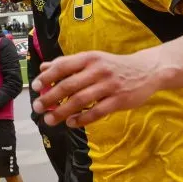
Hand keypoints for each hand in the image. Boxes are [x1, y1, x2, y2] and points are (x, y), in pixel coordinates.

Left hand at [31, 50, 161, 127]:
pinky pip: (97, 112)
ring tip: (49, 119)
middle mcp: (98, 70)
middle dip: (50, 98)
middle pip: (68, 85)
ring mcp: (109, 86)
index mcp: (89, 58)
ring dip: (62, 111)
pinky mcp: (119, 100)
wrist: (147, 71)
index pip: (63, 66)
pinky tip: (71, 123)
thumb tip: (43, 68)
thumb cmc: (113, 66)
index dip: (47, 77)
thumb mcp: (91, 59)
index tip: (35, 87)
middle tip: (37, 107)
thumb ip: (68, 64)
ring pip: (80, 100)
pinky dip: (82, 119)